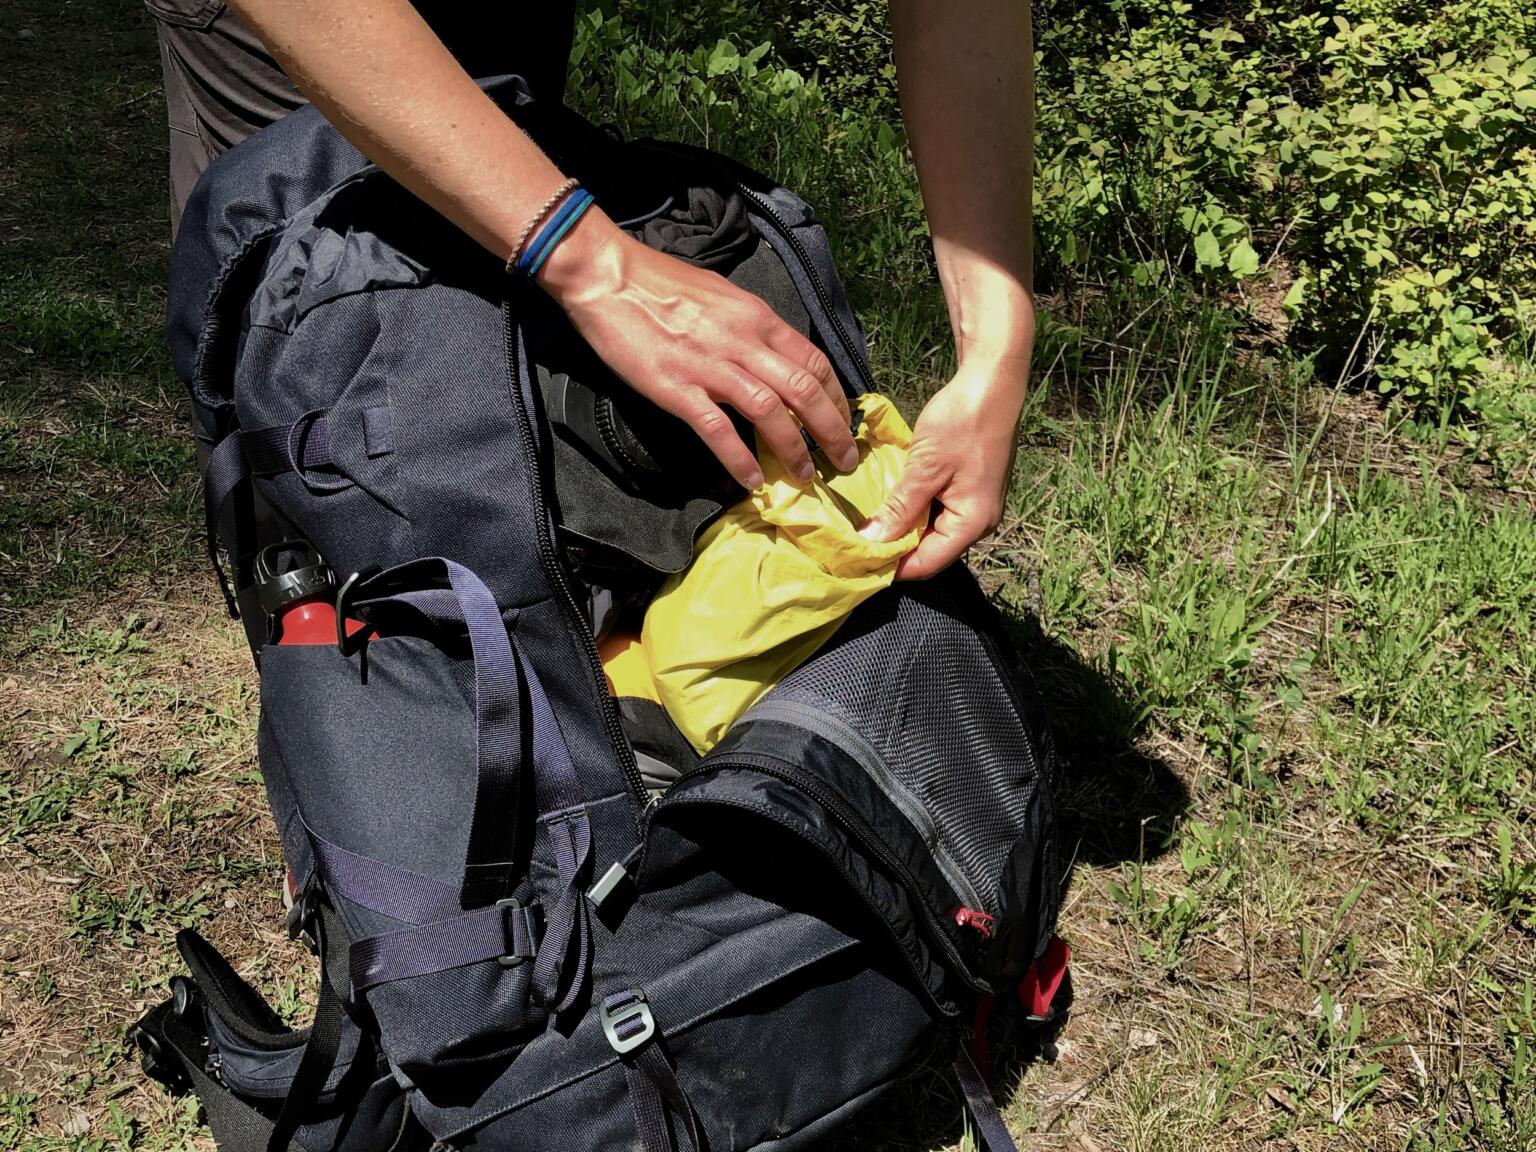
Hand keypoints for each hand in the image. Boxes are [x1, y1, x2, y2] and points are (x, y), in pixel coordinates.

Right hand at [538, 210, 857, 488]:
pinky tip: (752, 482)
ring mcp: (711, 366)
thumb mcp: (722, 295)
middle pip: (804, 391)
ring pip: (771, 413)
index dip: (836, 398)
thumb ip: (750, 326)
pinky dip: (740, 461)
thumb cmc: (661, 283)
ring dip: (794, 451)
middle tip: (845, 462)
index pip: (814, 361)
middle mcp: (743, 342)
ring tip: (806, 477)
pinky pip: (719, 431)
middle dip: (832, 432)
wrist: (609, 277)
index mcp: (757, 317)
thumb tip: (770, 354)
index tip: (844, 423)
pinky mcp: (678, 389)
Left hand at [859, 353, 1027, 579]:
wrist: (991, 382)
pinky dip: (913, 509)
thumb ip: (900, 508)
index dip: (891, 568)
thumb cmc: (962, 423)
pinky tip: (889, 501)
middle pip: (930, 551)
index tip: (856, 563)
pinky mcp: (969, 488)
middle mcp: (978, 522)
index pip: (927, 564)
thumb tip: (872, 541)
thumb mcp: (925, 468)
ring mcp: (975, 504)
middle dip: (894, 549)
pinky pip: (937, 510)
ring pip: (931, 530)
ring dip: (902, 528)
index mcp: (972, 523)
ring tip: (867, 524)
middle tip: (855, 543)